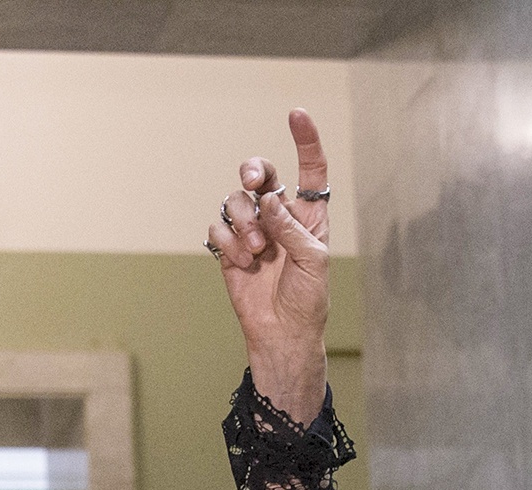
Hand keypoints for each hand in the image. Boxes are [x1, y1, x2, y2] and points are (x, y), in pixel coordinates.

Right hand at [208, 108, 331, 423]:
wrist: (282, 333)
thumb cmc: (307, 300)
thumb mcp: (312, 261)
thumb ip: (291, 227)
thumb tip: (269, 198)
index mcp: (308, 215)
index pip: (309, 170)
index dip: (305, 140)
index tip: (296, 114)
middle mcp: (279, 216)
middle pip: (262, 175)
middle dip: (254, 171)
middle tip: (254, 181)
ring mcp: (253, 230)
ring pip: (236, 201)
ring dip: (244, 222)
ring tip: (256, 250)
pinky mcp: (229, 247)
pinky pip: (219, 226)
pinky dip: (228, 242)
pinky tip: (242, 263)